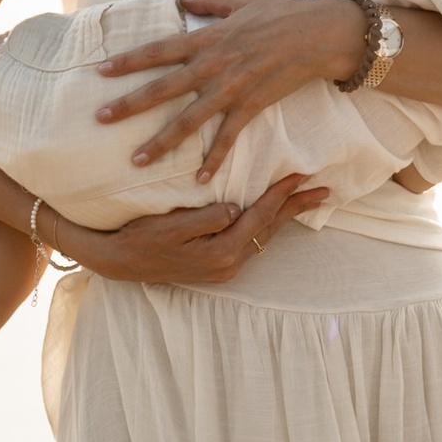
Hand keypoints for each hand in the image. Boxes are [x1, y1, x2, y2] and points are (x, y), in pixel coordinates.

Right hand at [47, 177, 328, 283]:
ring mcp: (224, 267)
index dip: (281, 194)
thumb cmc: (139, 238)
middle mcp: (228, 264)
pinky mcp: (217, 263)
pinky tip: (274, 214)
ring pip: (263, 235)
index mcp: (220, 253)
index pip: (259, 217)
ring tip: (308, 199)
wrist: (116, 261)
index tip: (302, 175)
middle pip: (270, 229)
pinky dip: (266, 224)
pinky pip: (250, 239)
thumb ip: (204, 220)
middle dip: (296, 207)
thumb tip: (235, 208)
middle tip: (325, 189)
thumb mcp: (169, 227)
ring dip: (285, 216)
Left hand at [93, 0, 362, 176]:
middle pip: (163, 88)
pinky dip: (214, 159)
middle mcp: (213, 65)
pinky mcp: (252, 106)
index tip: (101, 71)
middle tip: (100, 118)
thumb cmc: (283, 12)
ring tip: (136, 160)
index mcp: (207, 38)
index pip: (158, 50)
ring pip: (188, 120)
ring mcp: (231, 89)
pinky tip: (197, 178)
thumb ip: (209, 2)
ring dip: (161, 142)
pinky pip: (228, 138)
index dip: (128, 60)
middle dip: (129, 104)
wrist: (320, 34)